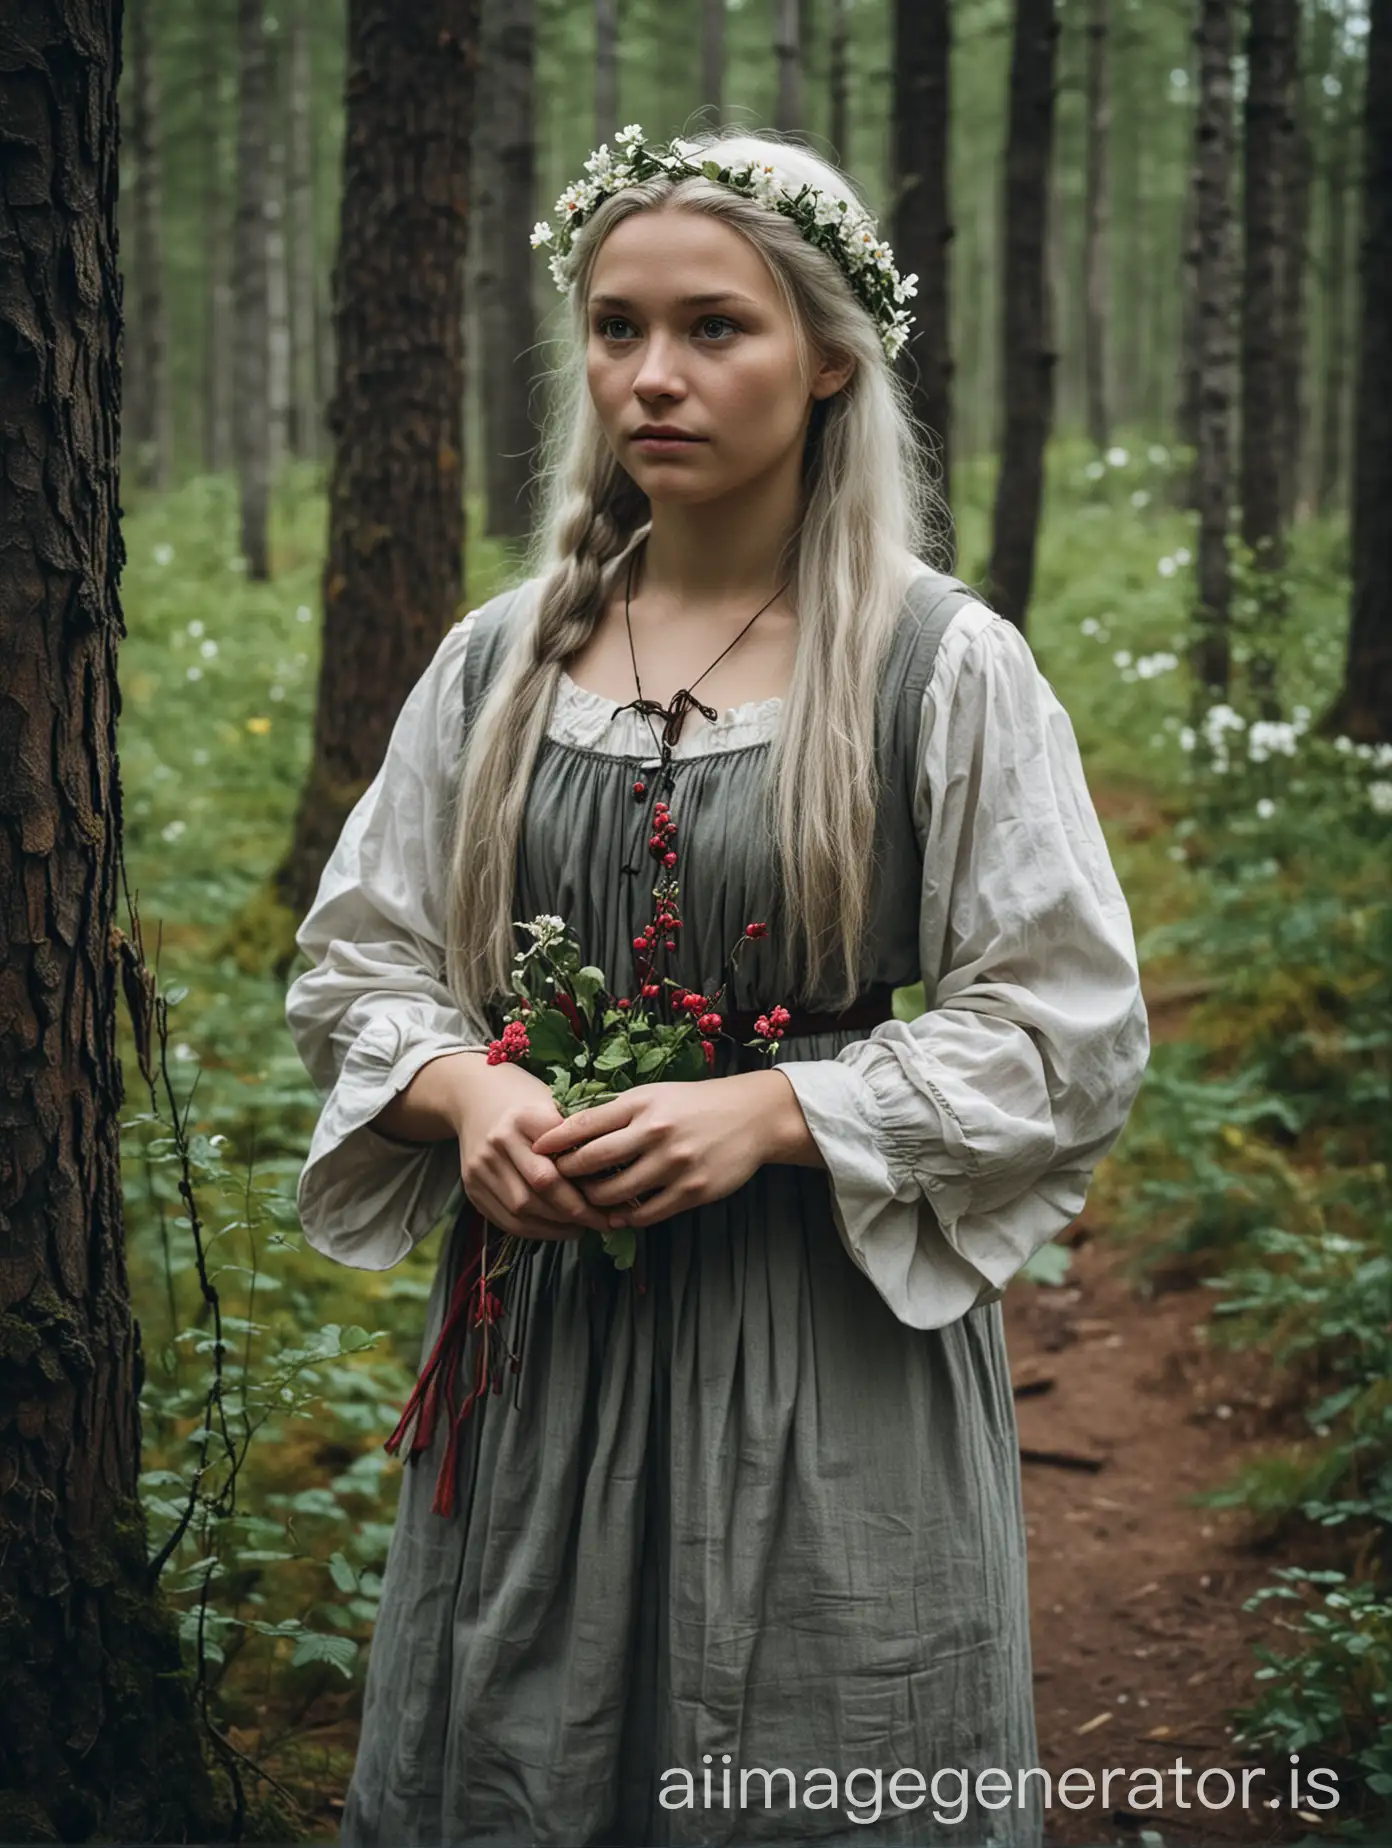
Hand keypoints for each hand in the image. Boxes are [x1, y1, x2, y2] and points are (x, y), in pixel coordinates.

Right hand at [453, 1060, 613, 1240]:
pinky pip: (505, 1219)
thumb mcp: (554, 1103)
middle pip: (541, 1186)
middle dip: (576, 1210)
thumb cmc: (527, 1101)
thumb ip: (578, 1135)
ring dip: (556, 1225)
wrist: (474, 1096)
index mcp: (525, 1117)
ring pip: (522, 1208)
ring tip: (583, 1227)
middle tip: (603, 1222)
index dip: (588, 1186)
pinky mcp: (471, 1186)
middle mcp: (498, 1141)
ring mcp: (480, 1166)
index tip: (612, 1201)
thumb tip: (616, 1175)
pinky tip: (557, 1229)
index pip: (561, 1159)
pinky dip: (535, 1230)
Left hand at [527, 1077, 779, 1229]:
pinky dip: (626, 1218)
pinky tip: (617, 1216)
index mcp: (641, 1103)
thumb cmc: (694, 1104)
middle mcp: (655, 1132)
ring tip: (585, 1202)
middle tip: (555, 1182)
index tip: (535, 1151)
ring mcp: (674, 1163)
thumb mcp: (654, 1096)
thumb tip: (568, 1130)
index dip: (554, 1140)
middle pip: (592, 1161)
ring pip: (616, 1193)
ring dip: (593, 1201)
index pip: (584, 1124)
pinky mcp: (692, 1191)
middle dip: (567, 1175)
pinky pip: (646, 1214)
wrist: (752, 1116)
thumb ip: (616, 1112)